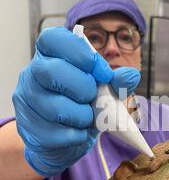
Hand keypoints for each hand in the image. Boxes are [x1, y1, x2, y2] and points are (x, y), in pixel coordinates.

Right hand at [12, 27, 139, 177]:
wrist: (64, 140)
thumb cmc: (83, 105)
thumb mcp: (104, 90)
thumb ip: (117, 81)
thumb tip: (130, 76)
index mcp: (49, 55)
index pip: (52, 39)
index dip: (79, 52)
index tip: (102, 71)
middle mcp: (32, 74)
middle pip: (51, 71)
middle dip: (82, 87)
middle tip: (94, 97)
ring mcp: (26, 102)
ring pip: (55, 107)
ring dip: (82, 116)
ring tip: (88, 118)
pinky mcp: (29, 129)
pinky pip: (56, 133)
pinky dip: (76, 135)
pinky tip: (79, 132)